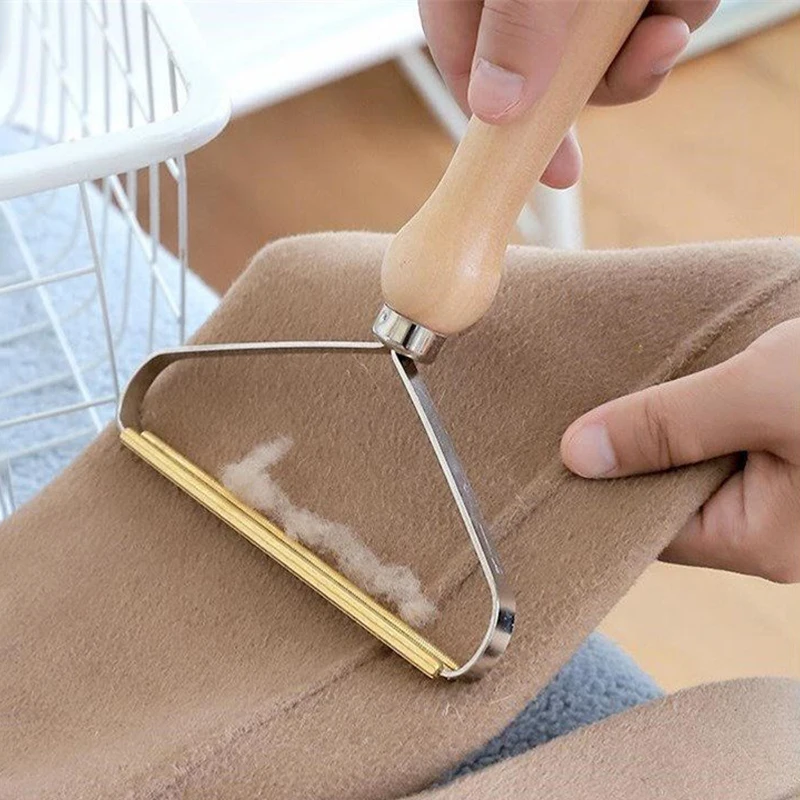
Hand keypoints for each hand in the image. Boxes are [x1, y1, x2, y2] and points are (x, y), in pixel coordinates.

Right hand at [419, 0, 718, 187]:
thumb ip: (511, 29)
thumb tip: (493, 109)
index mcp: (473, 1)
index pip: (476, 82)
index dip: (510, 142)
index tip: (554, 177)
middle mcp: (519, 4)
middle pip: (553, 78)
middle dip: (610, 79)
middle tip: (651, 51)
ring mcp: (577, 1)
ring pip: (611, 50)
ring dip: (652, 44)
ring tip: (667, 5)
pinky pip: (651, 16)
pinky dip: (675, 10)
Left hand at [560, 319, 799, 583]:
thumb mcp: (762, 395)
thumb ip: (668, 426)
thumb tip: (574, 456)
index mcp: (765, 539)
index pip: (649, 525)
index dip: (598, 486)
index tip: (551, 449)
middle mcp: (778, 526)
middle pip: (671, 490)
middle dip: (630, 446)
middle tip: (572, 401)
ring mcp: (791, 488)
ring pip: (699, 459)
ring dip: (667, 419)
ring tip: (611, 380)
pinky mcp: (796, 447)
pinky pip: (727, 435)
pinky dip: (698, 407)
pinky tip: (667, 373)